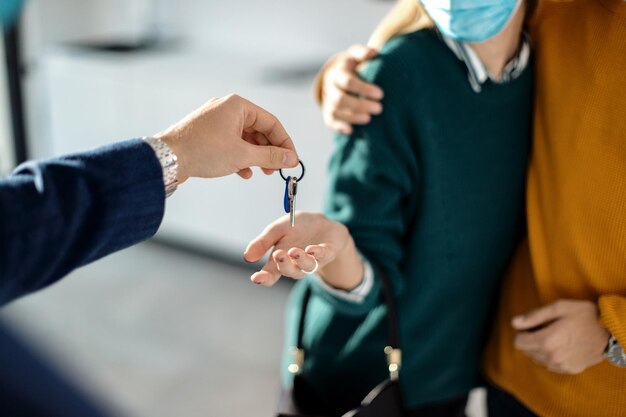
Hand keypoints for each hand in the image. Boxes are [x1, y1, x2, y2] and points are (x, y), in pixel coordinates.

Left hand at [156, 94, 297, 181]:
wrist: (167, 158)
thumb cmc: (202, 150)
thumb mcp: (243, 155)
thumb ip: (270, 156)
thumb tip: (291, 158)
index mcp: (238, 106)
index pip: (272, 122)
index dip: (284, 143)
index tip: (292, 160)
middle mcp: (227, 109)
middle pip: (259, 130)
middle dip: (269, 151)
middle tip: (277, 169)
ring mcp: (215, 121)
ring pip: (245, 138)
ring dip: (255, 156)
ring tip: (262, 172)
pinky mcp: (207, 134)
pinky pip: (231, 143)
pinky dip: (240, 157)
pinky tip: (243, 172)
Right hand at [244, 212, 362, 289]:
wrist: (322, 224)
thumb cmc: (297, 229)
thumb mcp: (277, 230)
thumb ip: (263, 242)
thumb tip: (246, 257)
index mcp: (281, 260)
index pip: (270, 274)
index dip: (263, 278)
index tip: (255, 278)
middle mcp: (296, 264)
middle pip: (289, 271)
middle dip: (283, 265)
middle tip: (278, 255)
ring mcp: (313, 261)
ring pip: (306, 267)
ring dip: (301, 260)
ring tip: (295, 251)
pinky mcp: (328, 253)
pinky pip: (323, 256)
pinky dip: (318, 253)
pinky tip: (311, 249)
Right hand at [320, 45, 383, 133]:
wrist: (337, 75)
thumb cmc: (353, 65)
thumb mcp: (356, 55)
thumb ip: (364, 53)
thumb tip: (374, 52)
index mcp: (337, 73)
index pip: (348, 82)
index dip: (363, 88)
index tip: (381, 94)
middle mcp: (329, 88)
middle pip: (340, 99)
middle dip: (360, 105)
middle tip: (379, 109)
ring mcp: (327, 101)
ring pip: (334, 112)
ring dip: (352, 117)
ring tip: (369, 119)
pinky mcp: (327, 113)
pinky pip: (330, 122)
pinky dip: (340, 127)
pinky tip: (352, 130)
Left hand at [512, 299, 609, 373]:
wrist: (611, 332)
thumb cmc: (585, 315)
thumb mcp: (559, 308)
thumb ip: (534, 316)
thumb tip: (514, 323)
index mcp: (546, 341)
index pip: (518, 342)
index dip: (523, 331)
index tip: (534, 325)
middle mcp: (551, 357)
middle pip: (526, 351)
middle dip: (531, 339)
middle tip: (545, 329)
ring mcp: (560, 365)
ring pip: (537, 359)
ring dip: (540, 348)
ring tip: (555, 336)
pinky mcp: (569, 369)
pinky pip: (550, 365)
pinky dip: (550, 356)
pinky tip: (562, 345)